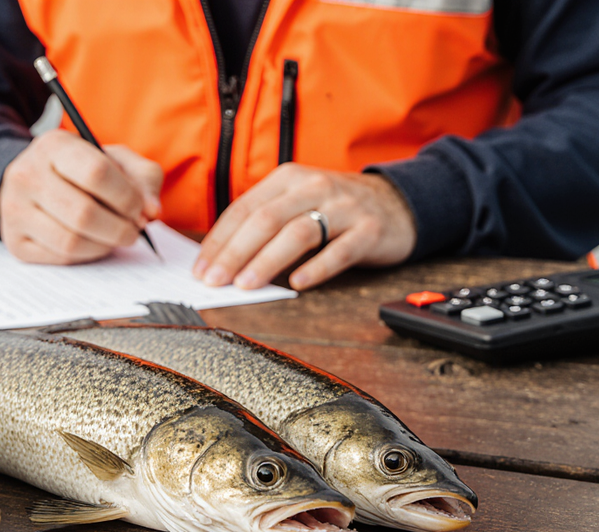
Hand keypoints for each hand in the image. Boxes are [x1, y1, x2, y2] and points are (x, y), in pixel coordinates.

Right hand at [0, 130, 163, 263]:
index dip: (127, 197)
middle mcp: (26, 174)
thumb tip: (151, 212)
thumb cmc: (82, 171)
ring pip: (71, 241)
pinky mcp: (15, 240)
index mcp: (54, 145)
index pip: (97, 173)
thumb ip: (143, 178)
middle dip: (120, 228)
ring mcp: (14, 209)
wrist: (34, 181)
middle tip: (133, 230)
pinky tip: (93, 242)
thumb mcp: (114, 160)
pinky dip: (86, 255)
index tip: (140, 209)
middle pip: (84, 213)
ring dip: (105, 245)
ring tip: (115, 236)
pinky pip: (60, 257)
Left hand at [193, 164, 416, 290]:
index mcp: (289, 179)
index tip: (201, 268)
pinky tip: (298, 284)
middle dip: (234, 252)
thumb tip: (221, 256)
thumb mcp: (299, 200)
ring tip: (247, 284)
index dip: (219, 239)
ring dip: (267, 261)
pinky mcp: (369, 229)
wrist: (398, 203)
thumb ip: (265, 220)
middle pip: (265, 219)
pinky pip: (339, 250)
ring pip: (298, 233)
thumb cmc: (337, 208)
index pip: (244, 208)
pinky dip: (317, 268)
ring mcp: (343, 207)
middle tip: (215, 280)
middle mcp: (314, 187)